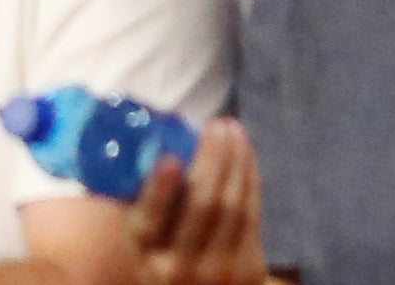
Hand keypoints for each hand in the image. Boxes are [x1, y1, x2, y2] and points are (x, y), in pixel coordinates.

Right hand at [127, 121, 268, 284]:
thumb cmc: (164, 259)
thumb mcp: (142, 241)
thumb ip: (144, 203)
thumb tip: (154, 143)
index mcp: (145, 255)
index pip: (151, 220)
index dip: (161, 190)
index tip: (170, 160)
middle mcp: (181, 267)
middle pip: (202, 205)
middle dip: (213, 158)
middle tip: (216, 124)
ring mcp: (220, 270)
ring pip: (233, 206)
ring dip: (237, 161)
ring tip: (234, 129)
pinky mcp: (249, 269)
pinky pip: (252, 214)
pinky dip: (250, 178)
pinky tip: (246, 155)